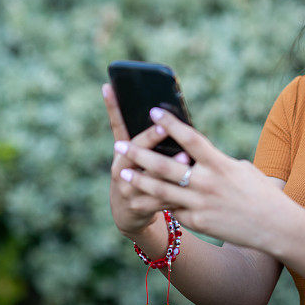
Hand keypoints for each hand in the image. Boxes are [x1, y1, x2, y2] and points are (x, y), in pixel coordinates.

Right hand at [103, 83, 190, 237]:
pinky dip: (176, 191)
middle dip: (150, 138)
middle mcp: (119, 170)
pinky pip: (160, 199)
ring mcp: (127, 189)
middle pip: (134, 151)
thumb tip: (158, 108)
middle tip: (164, 126)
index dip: (114, 108)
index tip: (116, 90)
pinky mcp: (139, 207)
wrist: (128, 214)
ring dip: (168, 166)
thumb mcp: (134, 156)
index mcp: (119, 153)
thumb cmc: (138, 174)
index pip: (118, 127)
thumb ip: (145, 137)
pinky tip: (191, 184)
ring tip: (185, 156)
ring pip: (149, 176)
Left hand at [114, 106, 291, 251]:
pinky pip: (174, 211)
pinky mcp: (199, 223)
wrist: (275, 226)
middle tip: (120, 145)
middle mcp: (208, 183)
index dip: (170, 123)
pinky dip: (162, 204)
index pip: (190, 138)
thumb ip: (215, 161)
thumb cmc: (260, 192)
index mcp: (220, 164)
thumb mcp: (241, 169)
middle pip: (166, 166)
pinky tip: (146, 199)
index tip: (152, 111)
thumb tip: (194, 154)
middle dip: (140, 154)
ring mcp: (201, 204)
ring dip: (140, 181)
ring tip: (124, 173)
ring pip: (161, 191)